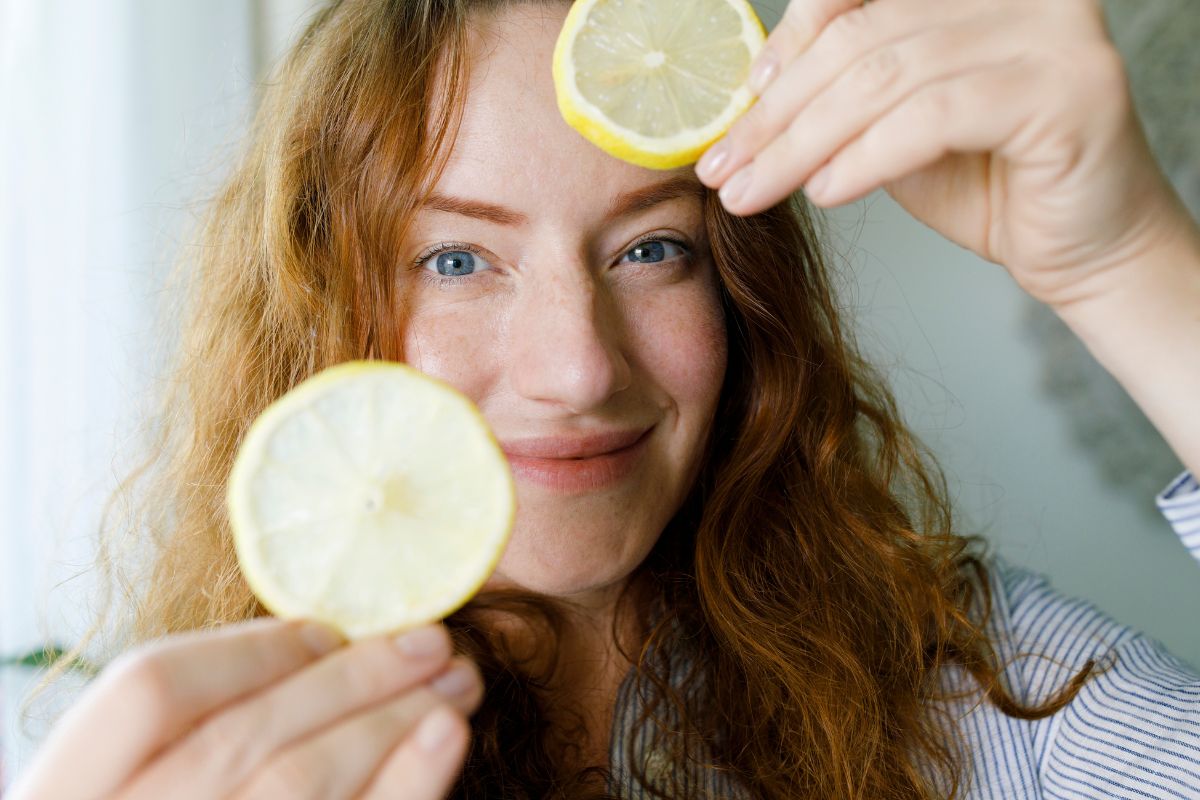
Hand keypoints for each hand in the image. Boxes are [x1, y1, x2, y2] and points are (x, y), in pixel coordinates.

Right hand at [10, 618, 481, 799]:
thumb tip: (323, 649)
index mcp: (68, 790)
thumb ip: (201, 728)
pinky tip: (443, 740)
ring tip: (455, 682)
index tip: (327, 630)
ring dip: (390, 719)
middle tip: (431, 641)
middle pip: (247, 735)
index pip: (148, 690)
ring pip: (300, 781)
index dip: (246, 651)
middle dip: (353, 678)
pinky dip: (403, 784)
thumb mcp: (144, 777)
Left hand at [696, 0, 1195, 309]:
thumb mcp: (897, 128)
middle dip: (777, 113)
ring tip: (753, 191)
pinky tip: (824, 193)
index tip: (739, 102)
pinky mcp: (1064, 91)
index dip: (789, 42)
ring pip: (885, 79)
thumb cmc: (987, 187)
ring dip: (801, 144)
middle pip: (861, 39)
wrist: (1081, 254)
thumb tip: (750, 91)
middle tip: (723, 166)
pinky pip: (931, 118)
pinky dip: (863, 158)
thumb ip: (846, 93)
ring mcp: (1050, 34)